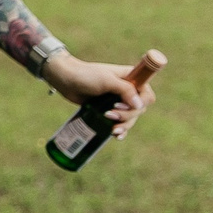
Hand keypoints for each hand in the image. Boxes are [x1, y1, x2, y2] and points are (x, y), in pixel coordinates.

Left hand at [43, 49, 166, 137]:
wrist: (65, 79)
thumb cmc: (85, 75)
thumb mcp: (106, 80)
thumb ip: (125, 90)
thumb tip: (139, 105)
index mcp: (131, 79)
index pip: (147, 96)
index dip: (139, 104)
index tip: (121, 105)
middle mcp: (128, 91)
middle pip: (138, 110)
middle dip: (127, 116)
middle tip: (109, 114)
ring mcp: (118, 102)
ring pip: (130, 119)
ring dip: (123, 125)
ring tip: (112, 130)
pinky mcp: (107, 110)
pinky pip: (119, 123)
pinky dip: (120, 130)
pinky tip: (116, 136)